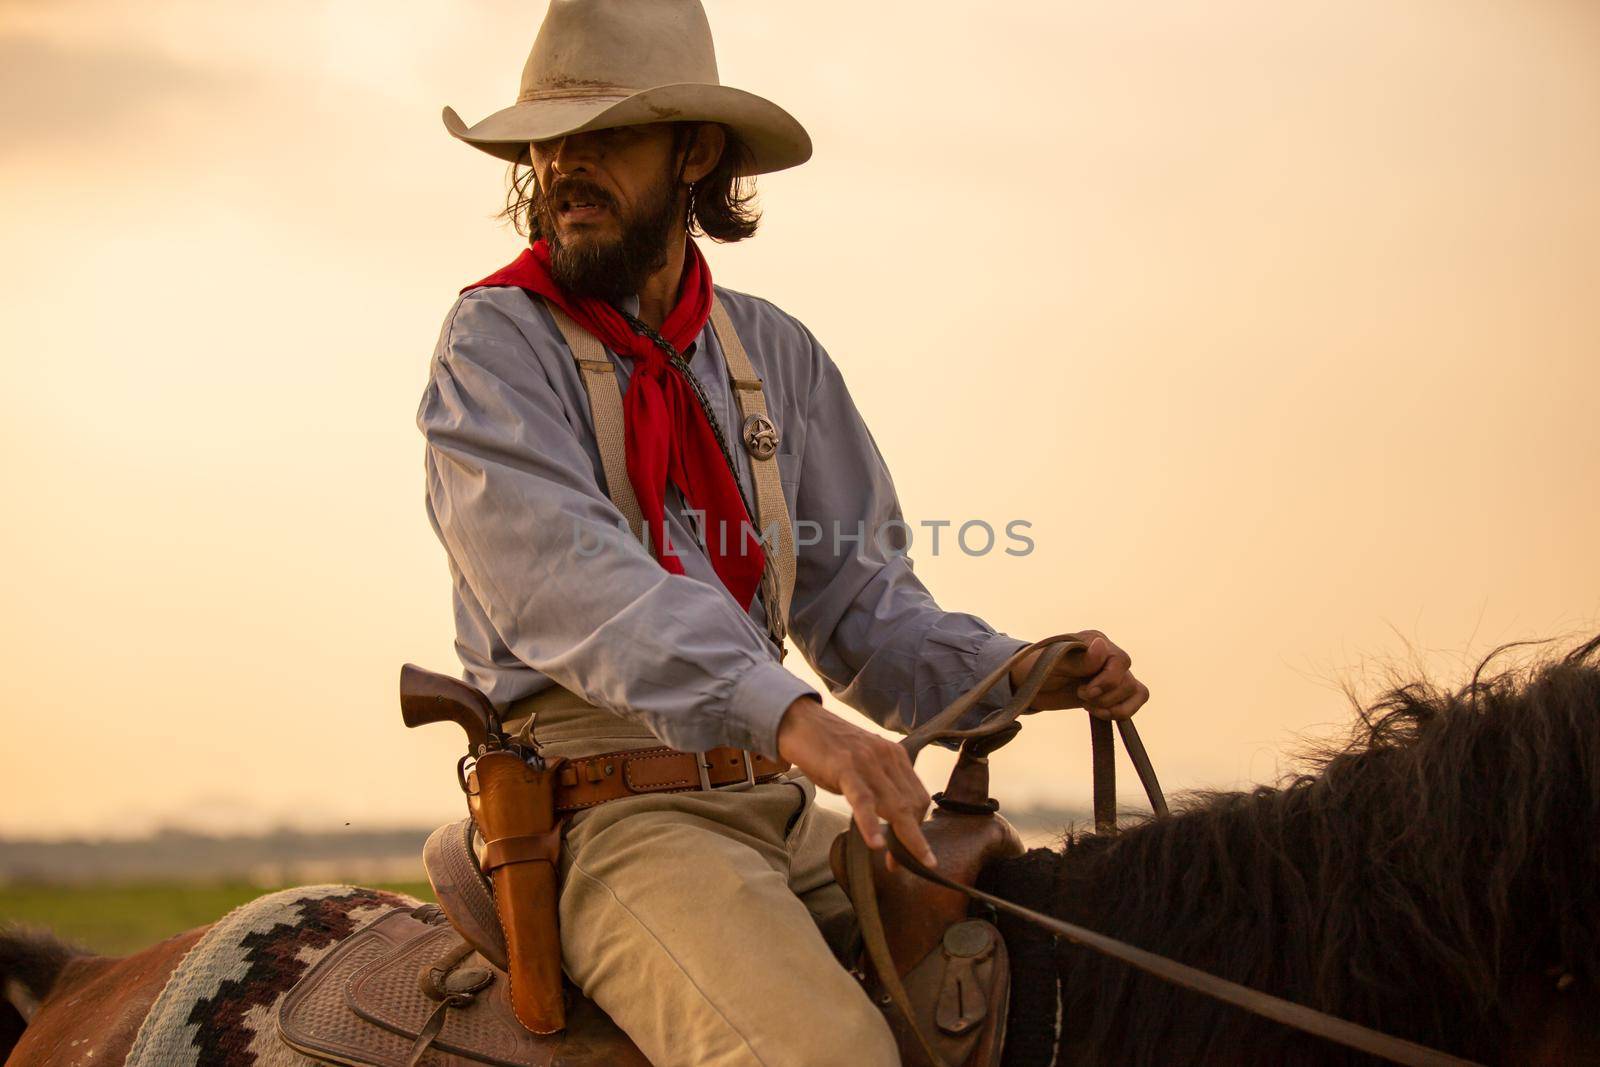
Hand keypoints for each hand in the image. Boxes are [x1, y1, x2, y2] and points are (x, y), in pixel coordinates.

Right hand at [776, 697, 936, 870]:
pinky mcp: (845, 766)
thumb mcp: (862, 765)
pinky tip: (875, 844)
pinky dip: (870, 824)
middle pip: (913, 805)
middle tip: (904, 866)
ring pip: (895, 805)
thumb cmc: (828, 749)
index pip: (918, 798)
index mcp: (895, 756)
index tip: (911, 852)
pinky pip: (863, 799)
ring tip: (898, 865)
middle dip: (912, 840)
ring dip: (901, 839)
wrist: (799, 721)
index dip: (918, 828)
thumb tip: (890, 818)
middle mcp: (887, 756)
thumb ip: (879, 785)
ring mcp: (867, 761)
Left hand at [1009, 630, 1147, 719]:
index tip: (1083, 692)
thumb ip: (1079, 660)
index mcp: (1095, 641)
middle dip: (1104, 697)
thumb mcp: (1053, 664)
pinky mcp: (1114, 691)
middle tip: (1080, 696)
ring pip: (1136, 692)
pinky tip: (1099, 712)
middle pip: (1128, 681)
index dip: (1106, 682)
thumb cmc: (1037, 668)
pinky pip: (1137, 700)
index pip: (1120, 661)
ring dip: (1111, 706)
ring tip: (1087, 705)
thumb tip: (1101, 646)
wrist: (1028, 685)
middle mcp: (1109, 654)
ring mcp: (1114, 673)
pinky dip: (1122, 712)